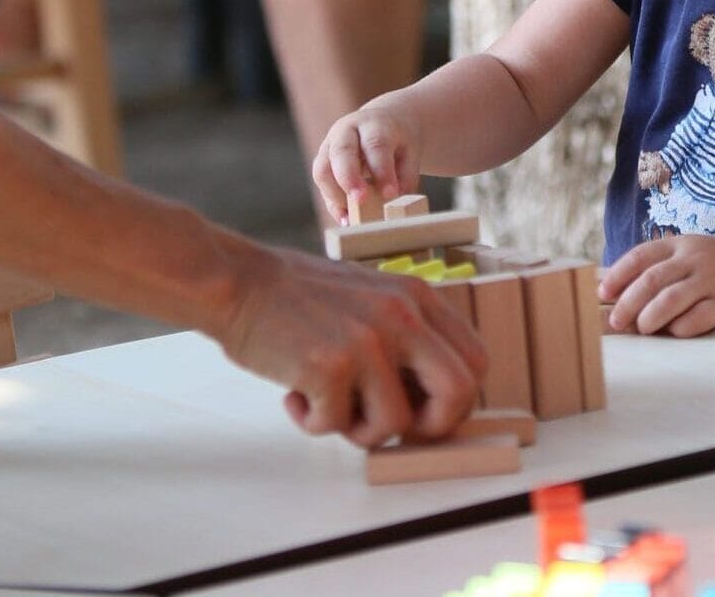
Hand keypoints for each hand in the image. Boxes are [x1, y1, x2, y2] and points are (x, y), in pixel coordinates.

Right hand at [212, 245, 486, 448]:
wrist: (239, 282)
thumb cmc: (301, 298)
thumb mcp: (373, 297)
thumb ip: (407, 336)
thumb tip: (431, 401)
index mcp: (419, 298)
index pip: (475, 361)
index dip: (455, 401)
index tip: (423, 413)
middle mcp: (403, 316)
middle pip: (459, 393)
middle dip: (430, 428)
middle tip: (392, 429)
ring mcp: (368, 341)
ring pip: (394, 423)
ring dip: (359, 431)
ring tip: (328, 406)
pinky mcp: (329, 366)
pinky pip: (336, 425)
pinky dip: (313, 423)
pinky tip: (295, 396)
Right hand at [312, 101, 421, 224]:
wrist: (384, 122)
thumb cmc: (398, 140)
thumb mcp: (410, 152)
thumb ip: (405, 176)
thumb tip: (394, 202)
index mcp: (374, 124)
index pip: (375, 145)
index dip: (381, 170)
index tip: (390, 193)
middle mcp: (347, 131)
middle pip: (341, 152)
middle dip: (349, 179)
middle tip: (361, 201)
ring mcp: (330, 145)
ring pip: (322, 170)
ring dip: (335, 196)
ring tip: (352, 217)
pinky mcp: (322, 161)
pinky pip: (322, 184)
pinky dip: (333, 203)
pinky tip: (346, 218)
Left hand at [598, 235, 714, 336]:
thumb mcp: (689, 254)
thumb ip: (660, 268)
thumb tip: (616, 293)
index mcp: (680, 245)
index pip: (641, 256)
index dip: (618, 275)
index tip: (603, 293)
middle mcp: (694, 260)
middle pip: (651, 281)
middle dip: (627, 303)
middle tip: (615, 321)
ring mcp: (712, 280)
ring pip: (671, 299)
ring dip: (649, 317)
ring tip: (641, 328)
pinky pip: (699, 318)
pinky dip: (681, 328)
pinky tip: (675, 332)